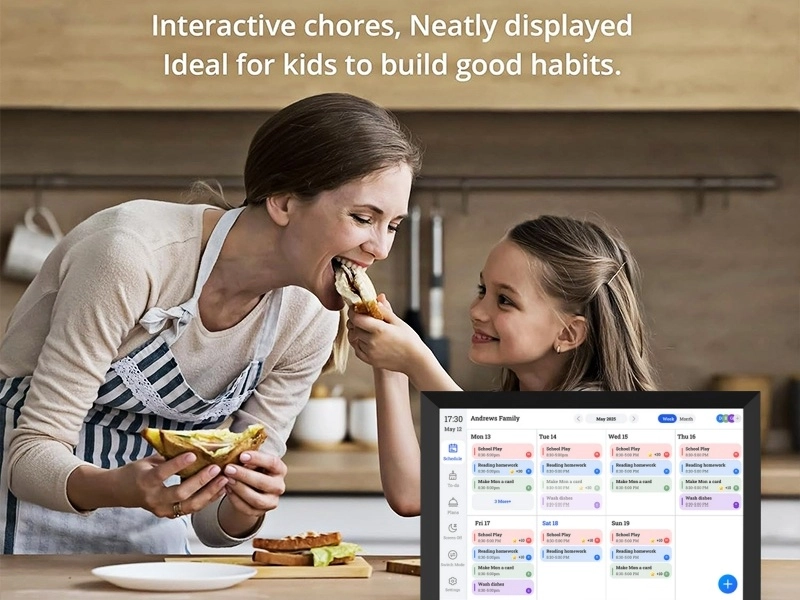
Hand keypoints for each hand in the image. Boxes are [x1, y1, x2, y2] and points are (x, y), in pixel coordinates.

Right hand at [113, 452, 228, 517]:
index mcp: (146, 481)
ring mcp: (162, 510)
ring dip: (209, 493)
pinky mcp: (170, 515)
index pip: (163, 473)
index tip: (194, 454)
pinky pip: (192, 509)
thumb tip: (193, 444)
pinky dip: (207, 499)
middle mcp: (154, 498)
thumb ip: (168, 456)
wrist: (120, 492)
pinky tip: (221, 490)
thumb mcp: (148, 460)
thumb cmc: (137, 472)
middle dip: (201, 481)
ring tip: (224, 480)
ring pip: (190, 506)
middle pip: (180, 493)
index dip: (178, 464)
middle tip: (216, 469)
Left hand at [221, 451, 286, 517]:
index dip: (258, 459)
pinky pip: (246, 508)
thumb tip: (236, 453)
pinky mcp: (260, 512)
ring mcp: (271, 501)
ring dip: (239, 488)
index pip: (273, 463)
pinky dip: (235, 499)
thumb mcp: (255, 461)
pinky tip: (227, 489)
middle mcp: (279, 486)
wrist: (253, 488)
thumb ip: (249, 458)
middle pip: (263, 482)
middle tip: (229, 468)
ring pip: (255, 499)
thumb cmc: (254, 470)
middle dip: (244, 475)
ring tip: (227, 479)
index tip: (242, 455)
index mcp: (280, 470)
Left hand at [347, 294, 426, 372]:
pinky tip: (366, 340)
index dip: (352, 312)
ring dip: (357, 333)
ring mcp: (370, 352)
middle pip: (354, 328)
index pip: (356, 318)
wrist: (415, 360)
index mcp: (379, 329)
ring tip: (366, 330)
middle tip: (362, 318)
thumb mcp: (398, 322)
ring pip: (355, 340)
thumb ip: (385, 310)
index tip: (354, 309)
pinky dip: (358, 344)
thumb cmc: (409, 340)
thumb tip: (377, 299)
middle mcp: (372, 341)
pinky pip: (357, 351)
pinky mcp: (371, 361)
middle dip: (355, 322)